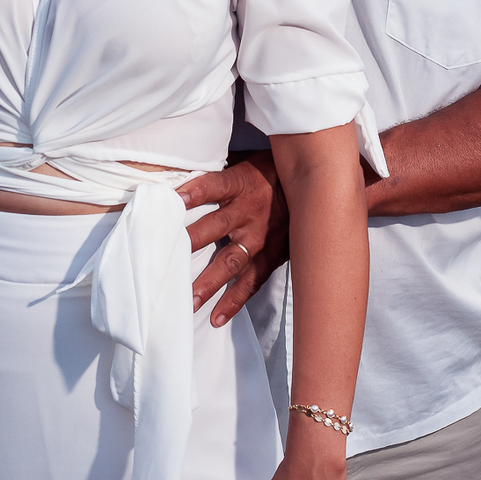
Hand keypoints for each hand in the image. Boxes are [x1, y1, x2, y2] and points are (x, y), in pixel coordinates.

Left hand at [179, 152, 289, 326]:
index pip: (213, 186)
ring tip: (188, 300)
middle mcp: (248, 212)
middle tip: (166, 257)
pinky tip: (216, 317)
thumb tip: (186, 169)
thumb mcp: (247, 162)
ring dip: (208, 282)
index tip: (173, 200)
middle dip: (191, 242)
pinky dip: (234, 301)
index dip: (194, 192)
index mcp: (241, 184)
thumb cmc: (272, 172)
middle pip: (215, 226)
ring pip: (230, 261)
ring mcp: (259, 238)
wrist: (314, 188)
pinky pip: (251, 282)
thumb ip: (221, 171)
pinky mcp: (270, 257)